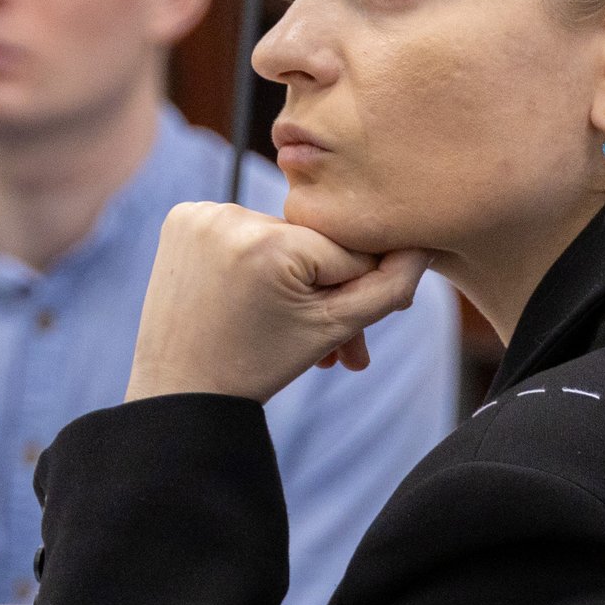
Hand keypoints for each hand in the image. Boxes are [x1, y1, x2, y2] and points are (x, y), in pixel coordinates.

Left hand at [125, 201, 429, 404]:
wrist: (180, 391)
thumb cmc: (258, 367)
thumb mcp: (333, 329)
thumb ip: (389, 287)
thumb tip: (424, 245)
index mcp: (273, 244)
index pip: (349, 250)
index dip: (353, 292)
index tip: (349, 333)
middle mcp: (232, 215)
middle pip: (311, 241)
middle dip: (323, 287)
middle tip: (328, 342)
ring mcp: (200, 213)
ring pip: (278, 234)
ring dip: (288, 271)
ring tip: (282, 318)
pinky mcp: (180, 217)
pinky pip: (241, 227)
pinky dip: (250, 255)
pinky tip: (244, 294)